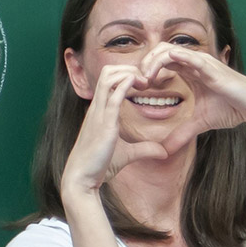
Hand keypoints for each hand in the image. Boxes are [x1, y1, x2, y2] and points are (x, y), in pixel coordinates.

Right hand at [61, 64, 167, 193]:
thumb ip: (145, 150)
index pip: (110, 80)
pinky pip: (113, 96)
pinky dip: (126, 85)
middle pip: (108, 72)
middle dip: (129, 68)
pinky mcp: (104, 124)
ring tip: (145, 82)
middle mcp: (98, 108)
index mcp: (100, 111)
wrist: (81, 178)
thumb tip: (164, 153)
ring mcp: (99, 114)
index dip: (128, 75)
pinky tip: (139, 84)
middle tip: (147, 80)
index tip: (146, 84)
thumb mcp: (127, 155)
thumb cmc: (99, 166)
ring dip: (129, 73)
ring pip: (109, 78)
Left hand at [139, 43, 245, 153]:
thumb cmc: (230, 110)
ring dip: (153, 62)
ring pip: (169, 50)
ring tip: (146, 79)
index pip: (161, 62)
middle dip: (144, 63)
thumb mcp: (199, 124)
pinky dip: (173, 58)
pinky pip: (188, 56)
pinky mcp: (210, 67)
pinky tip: (162, 67)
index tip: (138, 89)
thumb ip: (182, 133)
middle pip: (160, 51)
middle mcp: (194, 63)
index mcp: (190, 71)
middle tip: (137, 83)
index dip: (146, 71)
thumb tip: (165, 150)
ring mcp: (202, 62)